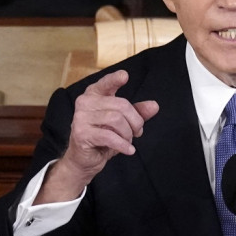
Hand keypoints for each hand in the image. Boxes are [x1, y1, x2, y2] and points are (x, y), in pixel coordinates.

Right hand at [37, 70, 158, 203]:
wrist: (84, 160)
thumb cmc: (103, 137)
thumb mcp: (123, 123)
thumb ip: (137, 112)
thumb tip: (154, 105)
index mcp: (94, 94)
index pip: (105, 83)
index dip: (115, 79)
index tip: (125, 76)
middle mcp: (85, 102)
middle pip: (120, 105)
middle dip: (135, 121)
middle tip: (137, 132)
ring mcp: (80, 117)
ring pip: (116, 120)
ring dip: (128, 134)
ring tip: (128, 141)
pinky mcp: (81, 133)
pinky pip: (109, 136)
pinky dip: (123, 144)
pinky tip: (128, 150)